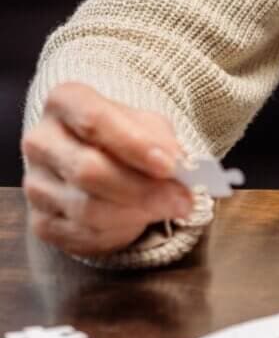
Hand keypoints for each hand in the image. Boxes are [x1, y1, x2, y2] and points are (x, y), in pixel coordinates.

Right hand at [21, 81, 194, 256]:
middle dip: (143, 189)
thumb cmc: (127, 135)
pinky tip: (140, 219)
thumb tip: (176, 167)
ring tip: (168, 208)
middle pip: (88, 170)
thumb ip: (160, 141)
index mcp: (64, 102)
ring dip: (137, 213)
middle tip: (183, 198)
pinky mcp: (40, 222)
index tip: (170, 166)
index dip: (134, 145)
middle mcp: (41, 141)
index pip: (94, 120)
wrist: (103, 160)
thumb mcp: (148, 124)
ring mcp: (35, 184)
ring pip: (87, 208)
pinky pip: (83, 235)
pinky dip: (121, 231)